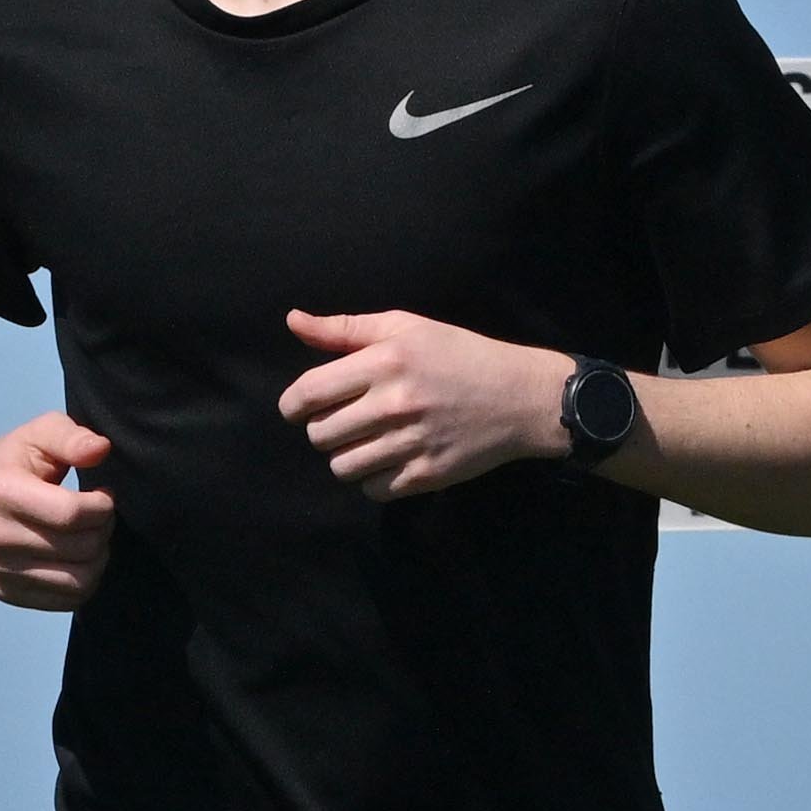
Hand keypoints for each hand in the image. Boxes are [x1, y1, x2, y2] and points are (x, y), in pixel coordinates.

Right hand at [0, 413, 117, 609]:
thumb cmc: (11, 462)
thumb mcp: (38, 434)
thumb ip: (70, 437)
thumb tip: (101, 450)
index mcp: (1, 491)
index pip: (72, 514)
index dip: (102, 506)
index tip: (102, 494)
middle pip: (81, 548)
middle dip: (103, 529)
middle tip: (97, 515)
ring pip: (80, 581)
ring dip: (98, 558)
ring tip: (89, 536)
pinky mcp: (6, 592)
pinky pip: (68, 599)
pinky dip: (84, 580)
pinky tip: (75, 557)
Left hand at [280, 309, 557, 497]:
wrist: (519, 397)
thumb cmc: (459, 355)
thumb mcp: (405, 328)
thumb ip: (346, 329)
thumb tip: (293, 321)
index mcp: (384, 362)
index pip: (309, 393)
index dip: (292, 405)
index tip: (297, 409)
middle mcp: (393, 404)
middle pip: (321, 434)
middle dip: (322, 430)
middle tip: (342, 423)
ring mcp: (411, 444)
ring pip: (342, 467)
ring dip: (345, 457)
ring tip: (364, 444)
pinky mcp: (427, 475)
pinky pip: (373, 490)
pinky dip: (372, 480)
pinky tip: (387, 461)